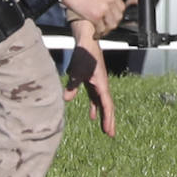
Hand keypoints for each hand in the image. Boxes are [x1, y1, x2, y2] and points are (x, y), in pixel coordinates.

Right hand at [58, 0, 124, 38]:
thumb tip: (105, 4)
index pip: (121, 8)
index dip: (115, 15)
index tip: (110, 19)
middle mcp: (110, 0)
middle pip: (118, 17)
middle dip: (111, 24)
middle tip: (105, 27)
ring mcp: (104, 8)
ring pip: (111, 25)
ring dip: (105, 29)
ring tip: (100, 31)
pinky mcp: (96, 15)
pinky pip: (101, 28)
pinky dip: (98, 32)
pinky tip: (94, 33)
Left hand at [65, 20, 114, 136]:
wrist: (87, 41)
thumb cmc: (84, 54)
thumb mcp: (76, 70)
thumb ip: (72, 85)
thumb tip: (66, 99)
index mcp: (101, 84)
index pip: (106, 105)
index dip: (108, 119)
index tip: (109, 131)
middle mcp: (102, 85)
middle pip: (108, 106)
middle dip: (110, 120)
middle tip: (111, 135)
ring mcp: (99, 84)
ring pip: (103, 103)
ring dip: (104, 115)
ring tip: (105, 129)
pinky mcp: (93, 82)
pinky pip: (96, 98)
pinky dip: (95, 107)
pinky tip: (92, 115)